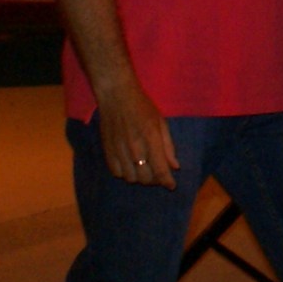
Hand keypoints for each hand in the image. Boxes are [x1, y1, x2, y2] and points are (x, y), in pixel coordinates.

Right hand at [92, 74, 179, 191]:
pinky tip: (131, 166)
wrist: (116, 95)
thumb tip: (175, 166)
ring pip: (131, 178)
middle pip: (146, 178)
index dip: (167, 182)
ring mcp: (119, 150)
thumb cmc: (142, 106)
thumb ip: (168, 146)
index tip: (171, 186)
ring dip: (141, 178)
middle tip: (159, 174)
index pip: (160, 169)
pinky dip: (126, 173)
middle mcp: (134, 147)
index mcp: (151, 138)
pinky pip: (117, 173)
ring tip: (145, 170)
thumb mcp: (161, 122)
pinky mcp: (107, 151)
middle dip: (155, 180)